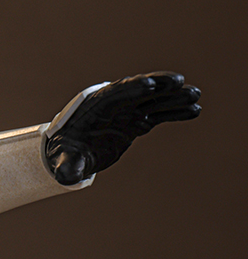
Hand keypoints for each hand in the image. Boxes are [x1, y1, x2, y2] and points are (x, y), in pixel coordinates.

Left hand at [45, 72, 200, 185]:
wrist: (71, 153)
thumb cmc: (65, 152)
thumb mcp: (63, 159)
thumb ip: (68, 165)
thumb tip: (66, 176)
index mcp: (95, 106)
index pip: (115, 94)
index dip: (132, 89)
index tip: (150, 86)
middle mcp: (114, 104)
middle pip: (139, 91)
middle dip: (158, 85)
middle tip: (178, 82)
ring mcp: (127, 112)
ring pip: (153, 101)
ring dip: (174, 98)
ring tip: (195, 95)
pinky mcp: (137, 122)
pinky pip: (159, 114)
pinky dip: (175, 112)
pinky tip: (194, 111)